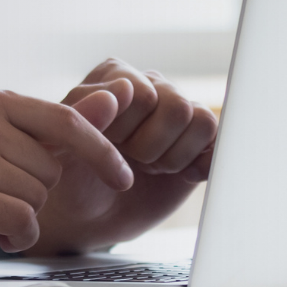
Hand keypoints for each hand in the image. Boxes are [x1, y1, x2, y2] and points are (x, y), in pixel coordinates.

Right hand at [0, 87, 134, 267]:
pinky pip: (23, 220)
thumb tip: (120, 96)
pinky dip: (17, 236)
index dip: (101, 152)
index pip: (65, 120)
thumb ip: (63, 126)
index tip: (124, 179)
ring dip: (24, 215)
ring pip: (38, 196)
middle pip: (52, 167)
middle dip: (38, 191)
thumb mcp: (11, 146)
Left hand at [31, 59, 217, 253]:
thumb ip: (88, 108)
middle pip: (178, 107)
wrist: (88, 212)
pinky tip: (178, 176)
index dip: (126, 129)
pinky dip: (202, 165)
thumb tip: (125, 87)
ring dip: (174, 156)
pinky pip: (221, 142)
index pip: (144, 94)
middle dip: (151, 145)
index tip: (105, 143)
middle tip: (129, 158)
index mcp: (115, 74)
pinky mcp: (200, 141)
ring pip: (203, 122)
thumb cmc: (71, 171)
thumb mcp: (65, 140)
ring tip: (149, 165)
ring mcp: (178, 113)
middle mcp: (151, 85)